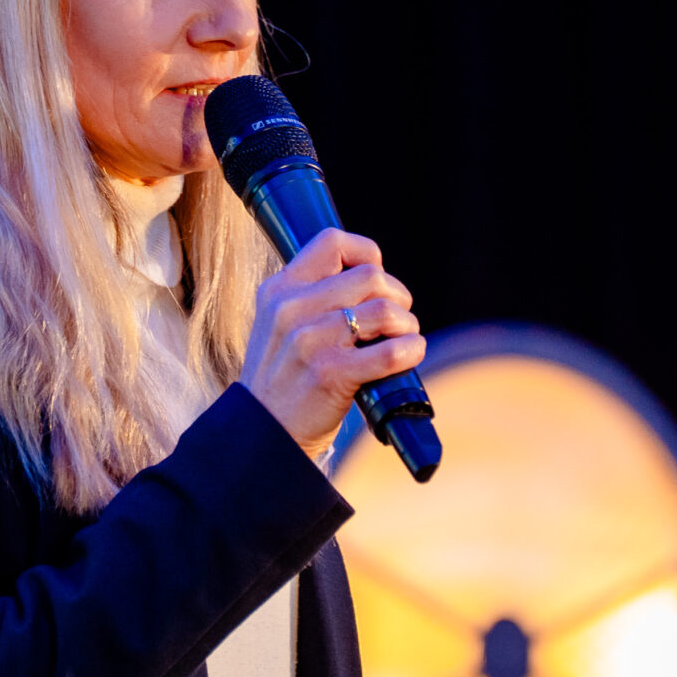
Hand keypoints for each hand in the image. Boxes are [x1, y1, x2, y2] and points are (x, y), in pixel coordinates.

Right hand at [240, 227, 425, 453]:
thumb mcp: (279, 324)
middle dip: (397, 296)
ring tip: (403, 339)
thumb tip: (372, 278)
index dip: (367, 254)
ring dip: (407, 325)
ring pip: (385, 311)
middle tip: (398, 318)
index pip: (332, 242)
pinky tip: (409, 355)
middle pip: (370, 276)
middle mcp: (291, 309)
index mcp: (279, 290)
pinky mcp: (331, 374)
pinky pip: (392, 351)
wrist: (265, 434)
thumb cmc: (283, 378)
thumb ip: (312, 297)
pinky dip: (412, 350)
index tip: (376, 281)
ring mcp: (309, 342)